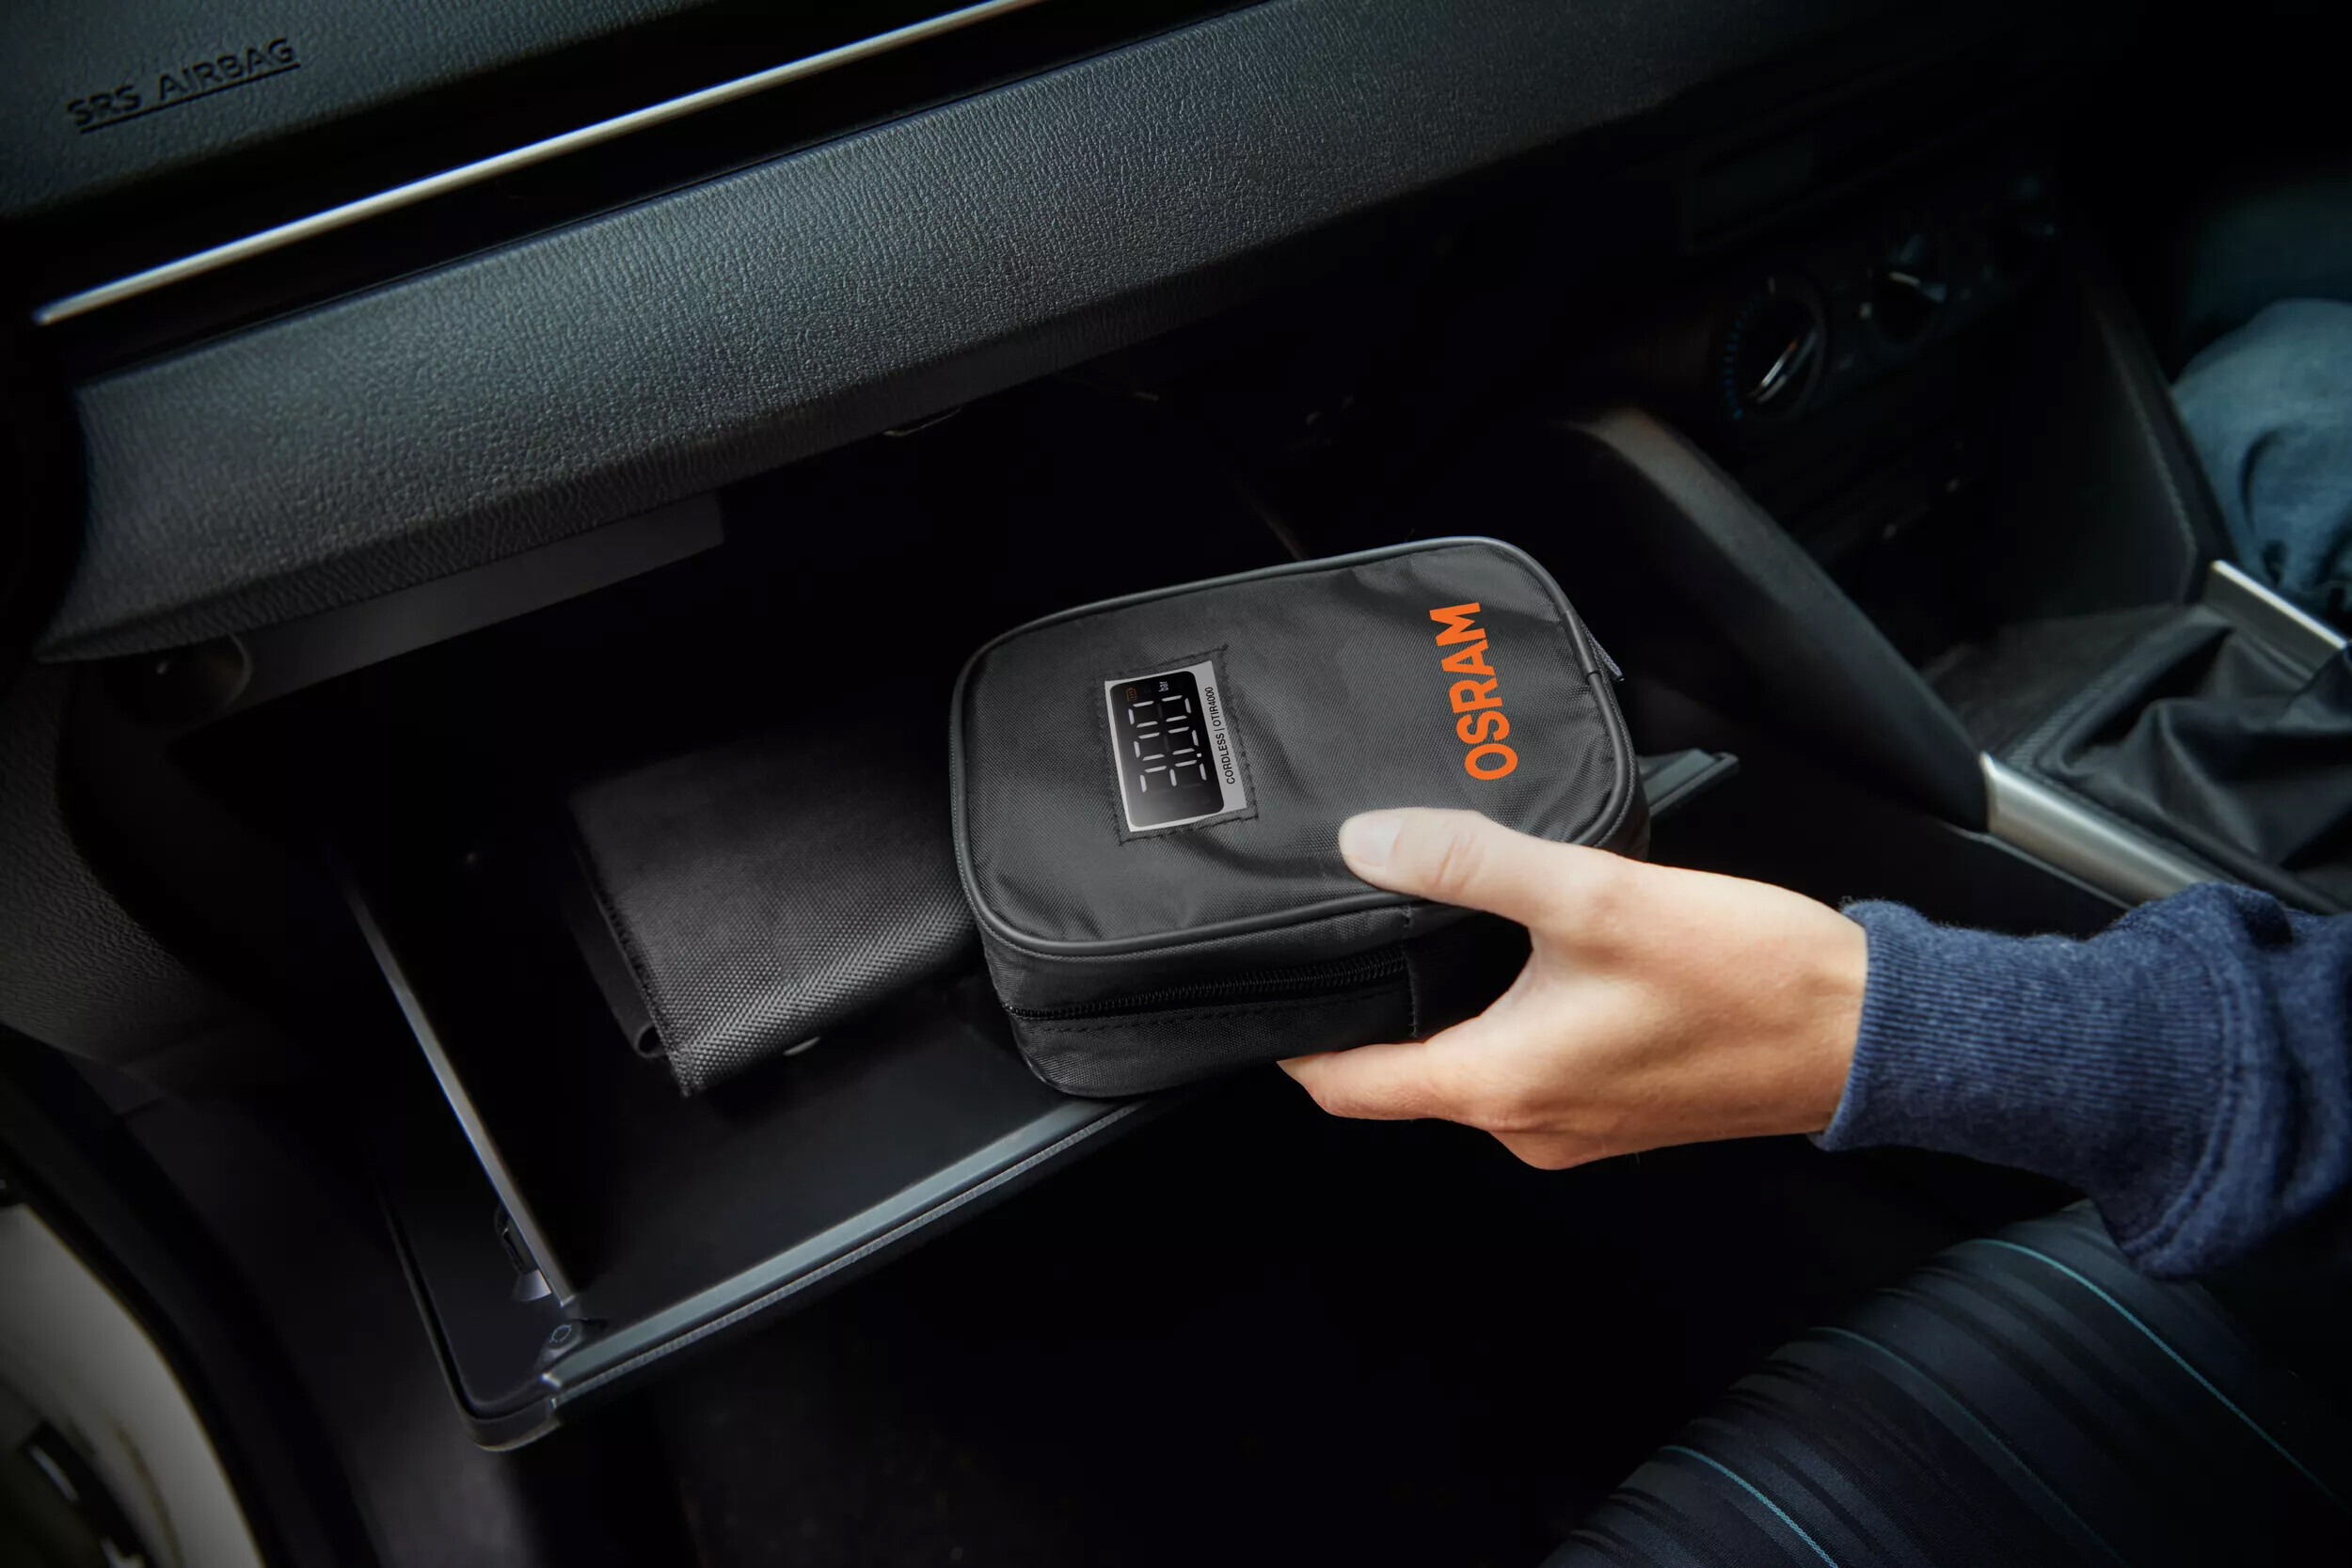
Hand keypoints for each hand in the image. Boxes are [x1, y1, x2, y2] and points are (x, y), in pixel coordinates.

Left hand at [1279, 809, 1866, 1167]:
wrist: (1868, 1032)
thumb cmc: (1748, 979)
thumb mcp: (1593, 896)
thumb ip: (1471, 863)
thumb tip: (1372, 841)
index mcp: (1499, 1087)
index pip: (1347, 1087)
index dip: (1297, 1040)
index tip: (1270, 991)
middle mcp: (1527, 1126)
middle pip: (1405, 1076)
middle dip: (1378, 1009)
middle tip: (1355, 932)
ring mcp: (1575, 1126)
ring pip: (1471, 1068)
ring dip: (1452, 1009)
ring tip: (1443, 930)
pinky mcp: (1618, 1108)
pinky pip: (1531, 1066)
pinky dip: (1511, 1018)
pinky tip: (1534, 958)